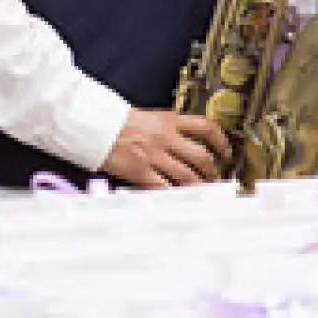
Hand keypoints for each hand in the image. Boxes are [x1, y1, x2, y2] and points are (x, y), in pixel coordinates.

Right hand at [101, 108, 230, 189]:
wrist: (92, 124)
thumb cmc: (115, 121)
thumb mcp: (147, 116)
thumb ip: (166, 128)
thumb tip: (181, 144)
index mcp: (169, 120)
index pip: (205, 127)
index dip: (220, 141)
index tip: (225, 150)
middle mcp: (166, 138)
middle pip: (200, 157)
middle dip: (211, 171)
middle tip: (213, 179)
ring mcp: (154, 156)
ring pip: (187, 176)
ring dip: (198, 187)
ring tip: (201, 194)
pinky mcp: (141, 172)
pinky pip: (164, 188)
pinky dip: (175, 196)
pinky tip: (180, 201)